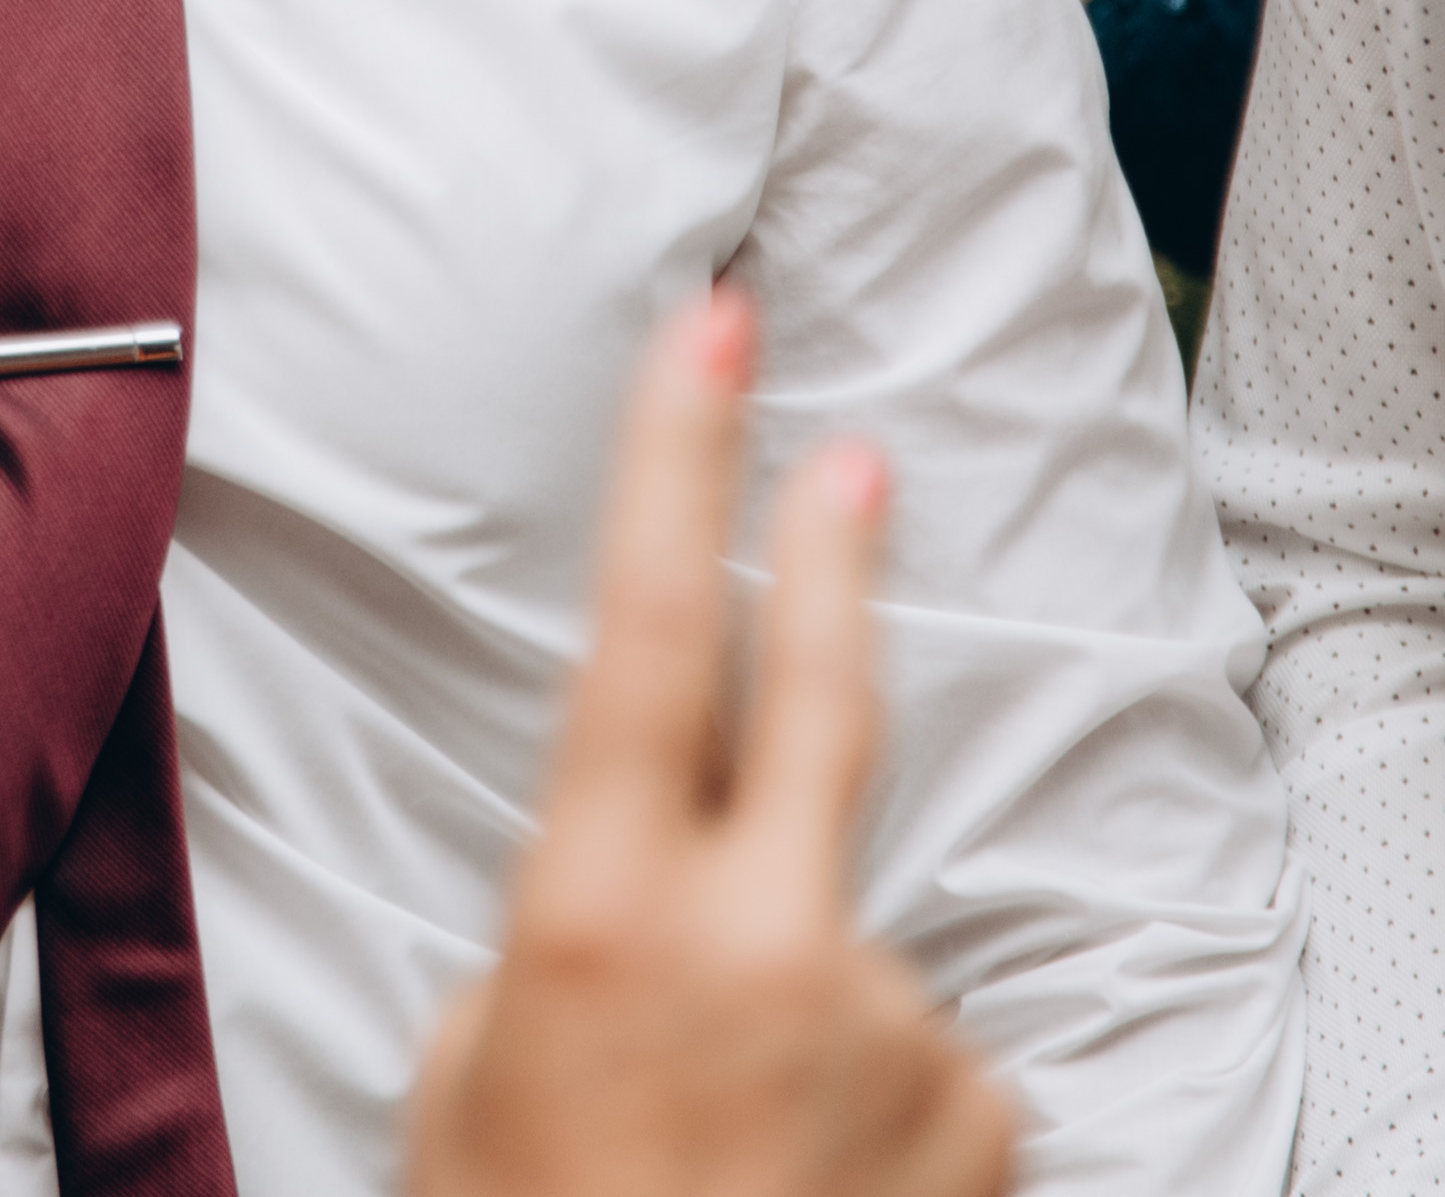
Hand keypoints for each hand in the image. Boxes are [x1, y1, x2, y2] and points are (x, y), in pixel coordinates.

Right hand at [401, 292, 1018, 1196]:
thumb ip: (540, 980)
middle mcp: (760, 944)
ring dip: (805, 1024)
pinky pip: (918, 1069)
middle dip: (832, 561)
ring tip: (740, 1161)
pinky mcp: (985, 1114)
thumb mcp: (460, 1106)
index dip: (682, 466)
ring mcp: (890, 1026)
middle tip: (857, 452)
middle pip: (819, 700)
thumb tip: (612, 933)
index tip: (718, 331)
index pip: (647, 636)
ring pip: (848, 958)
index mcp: (594, 920)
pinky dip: (872, 1119)